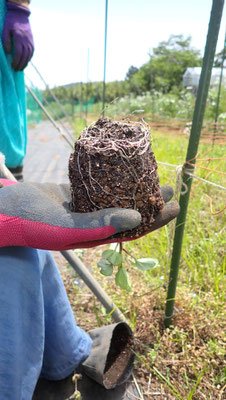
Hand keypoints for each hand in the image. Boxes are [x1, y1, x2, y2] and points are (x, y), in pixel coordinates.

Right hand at [0, 180, 178, 250]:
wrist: (5, 211)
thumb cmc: (34, 223)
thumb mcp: (68, 227)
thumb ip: (101, 224)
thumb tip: (138, 218)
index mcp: (96, 235)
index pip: (134, 228)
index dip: (156, 219)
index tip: (175, 206)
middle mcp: (93, 222)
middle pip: (128, 211)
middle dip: (149, 201)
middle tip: (168, 187)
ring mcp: (83, 207)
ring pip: (114, 196)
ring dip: (133, 187)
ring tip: (150, 175)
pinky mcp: (73, 193)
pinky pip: (97, 184)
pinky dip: (111, 176)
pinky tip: (122, 167)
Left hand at [2, 2, 33, 70]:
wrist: (20, 15)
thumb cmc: (11, 22)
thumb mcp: (5, 30)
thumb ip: (6, 41)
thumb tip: (8, 53)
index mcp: (19, 38)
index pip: (18, 53)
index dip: (16, 61)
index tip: (13, 66)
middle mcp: (26, 41)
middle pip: (24, 56)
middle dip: (20, 64)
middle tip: (16, 69)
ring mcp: (30, 42)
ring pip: (29, 56)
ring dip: (25, 63)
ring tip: (20, 68)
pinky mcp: (32, 42)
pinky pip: (32, 53)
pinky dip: (28, 59)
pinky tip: (25, 62)